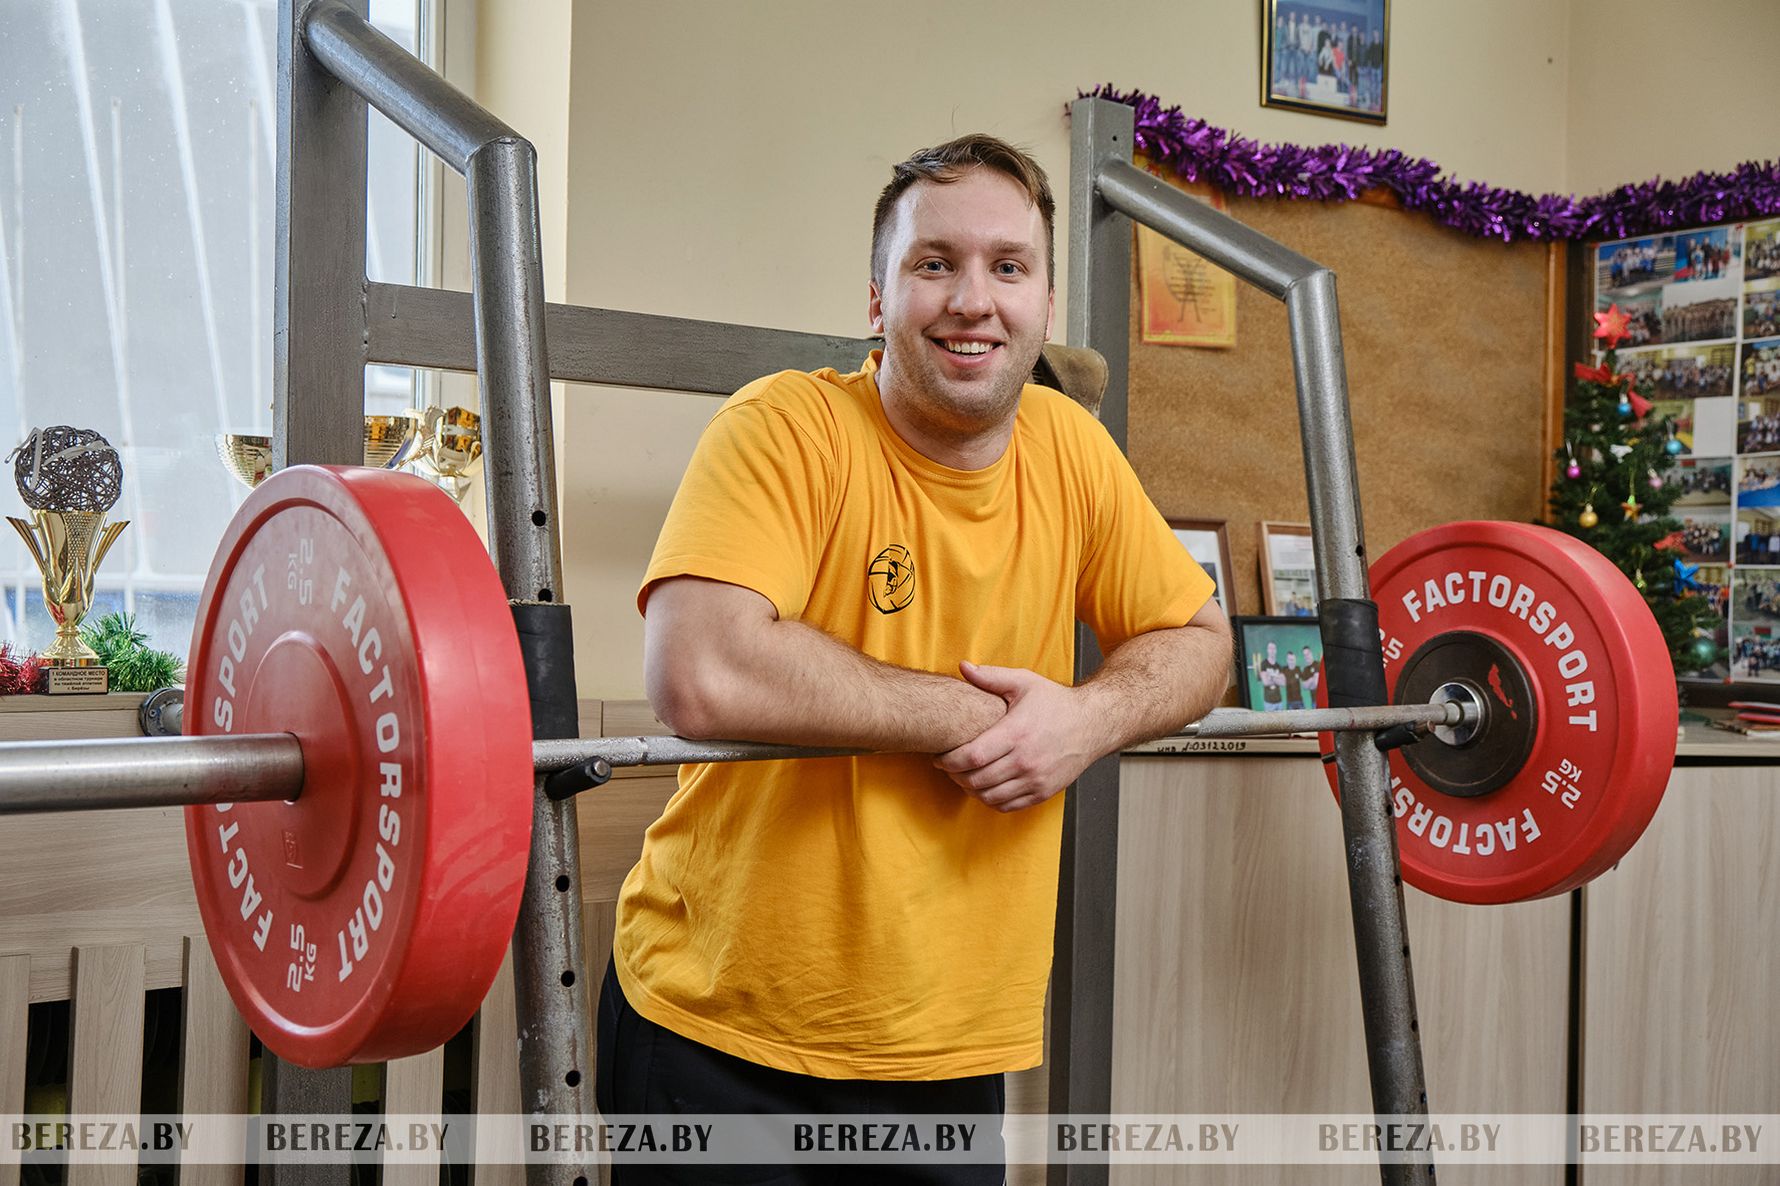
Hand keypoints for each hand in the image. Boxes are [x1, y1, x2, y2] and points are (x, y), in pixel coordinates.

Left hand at [933, 661, 1099, 812]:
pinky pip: (1007, 805)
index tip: (939, 758)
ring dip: (970, 790)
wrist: (1092, 724)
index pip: (972, 756)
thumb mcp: (1024, 682)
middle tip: (947, 768)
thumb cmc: (1056, 702)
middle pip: (976, 780)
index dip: (949, 761)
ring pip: (989, 796)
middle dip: (955, 776)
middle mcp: (1026, 760)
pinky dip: (990, 800)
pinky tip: (984, 787)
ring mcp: (1035, 779)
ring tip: (963, 777)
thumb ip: (991, 676)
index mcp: (1017, 733)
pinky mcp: (1042, 792)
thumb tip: (963, 667)